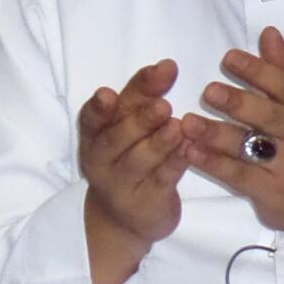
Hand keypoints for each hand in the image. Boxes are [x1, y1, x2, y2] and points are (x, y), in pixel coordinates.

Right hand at [79, 59, 185, 283]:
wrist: (125, 219)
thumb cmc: (130, 158)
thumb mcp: (130, 127)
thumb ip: (143, 97)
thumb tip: (167, 65)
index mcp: (94, 135)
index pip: (94, 117)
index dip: (100, 106)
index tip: (109, 92)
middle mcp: (101, 159)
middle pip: (116, 138)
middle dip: (138, 120)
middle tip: (162, 105)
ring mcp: (121, 183)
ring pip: (139, 160)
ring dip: (159, 142)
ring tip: (178, 126)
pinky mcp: (145, 202)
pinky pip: (161, 180)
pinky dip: (175, 163)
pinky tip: (189, 149)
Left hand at [182, 27, 283, 238]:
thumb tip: (270, 34)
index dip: (259, 71)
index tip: (228, 57)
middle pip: (270, 116)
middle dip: (239, 103)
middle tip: (208, 91)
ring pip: (251, 146)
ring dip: (216, 134)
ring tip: (187, 122)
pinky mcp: (274, 192)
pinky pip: (239, 176)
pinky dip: (213, 163)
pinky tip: (190, 151)